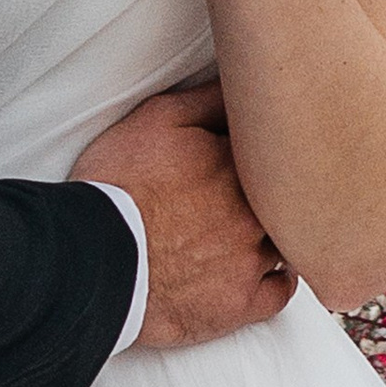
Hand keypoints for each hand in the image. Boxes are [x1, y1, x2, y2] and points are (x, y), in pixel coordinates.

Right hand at [73, 80, 295, 348]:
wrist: (94, 257)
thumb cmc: (116, 186)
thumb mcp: (156, 119)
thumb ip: (208, 99)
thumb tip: (245, 83)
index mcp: (239, 164)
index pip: (277, 149)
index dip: (270, 149)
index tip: (264, 151)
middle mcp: (255, 211)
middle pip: (291, 198)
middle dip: (282, 193)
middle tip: (268, 189)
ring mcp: (251, 260)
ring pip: (289, 242)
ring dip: (278, 234)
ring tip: (257, 228)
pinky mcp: (239, 303)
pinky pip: (281, 292)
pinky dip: (278, 279)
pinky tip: (266, 269)